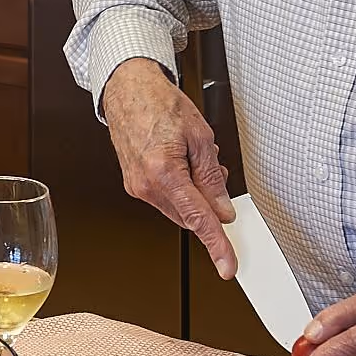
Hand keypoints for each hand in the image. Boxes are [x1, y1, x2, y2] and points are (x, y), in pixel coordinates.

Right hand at [99, 57, 236, 277]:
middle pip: (189, 215)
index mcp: (164, 172)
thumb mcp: (200, 136)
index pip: (197, 218)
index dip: (216, 245)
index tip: (227, 265)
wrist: (128, 90)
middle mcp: (146, 185)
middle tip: (215, 173)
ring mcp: (137, 187)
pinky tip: (181, 164)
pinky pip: (165, 198)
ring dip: (194, 193)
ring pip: (178, 207)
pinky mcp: (133, 184)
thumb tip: (221, 209)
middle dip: (208, 202)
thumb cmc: (158, 103)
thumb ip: (211, 178)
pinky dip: (179, 188)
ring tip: (194, 159)